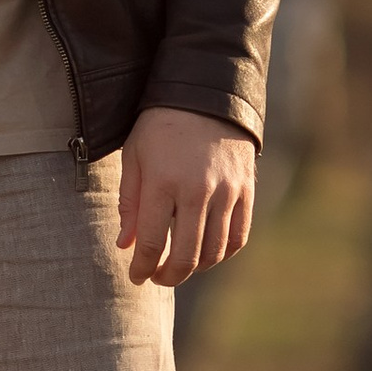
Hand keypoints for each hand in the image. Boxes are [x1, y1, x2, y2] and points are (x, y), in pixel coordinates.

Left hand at [116, 109, 256, 285]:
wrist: (205, 94)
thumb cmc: (160, 126)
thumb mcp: (134, 157)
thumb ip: (130, 203)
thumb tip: (126, 245)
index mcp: (163, 183)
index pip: (152, 243)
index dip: (143, 268)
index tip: (136, 277)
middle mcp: (197, 191)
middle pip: (187, 256)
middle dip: (169, 276)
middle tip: (158, 277)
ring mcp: (226, 192)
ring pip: (214, 252)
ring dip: (195, 268)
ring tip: (181, 265)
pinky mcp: (245, 190)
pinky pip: (238, 236)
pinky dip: (223, 253)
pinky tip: (208, 253)